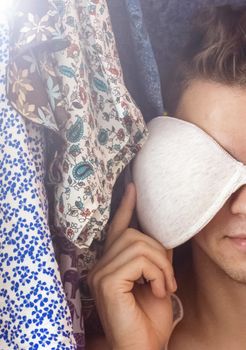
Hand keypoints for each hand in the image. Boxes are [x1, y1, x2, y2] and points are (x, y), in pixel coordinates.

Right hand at [88, 183, 176, 349]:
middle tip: (169, 279)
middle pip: (133, 234)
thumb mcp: (159, 279)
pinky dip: (156, 273)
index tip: (133, 187)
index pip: (117, 228)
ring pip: (138, 244)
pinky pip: (139, 261)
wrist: (143, 348)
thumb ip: (157, 255)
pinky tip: (157, 291)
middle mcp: (100, 265)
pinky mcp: (106, 282)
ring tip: (165, 286)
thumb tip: (164, 235)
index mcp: (111, 264)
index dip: (126, 206)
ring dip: (161, 265)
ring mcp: (100, 273)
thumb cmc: (150, 319)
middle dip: (159, 251)